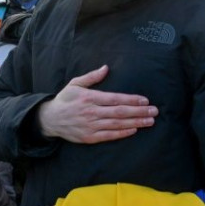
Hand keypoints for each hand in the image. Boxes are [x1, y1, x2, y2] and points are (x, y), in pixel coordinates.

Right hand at [38, 65, 157, 143]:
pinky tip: (134, 130)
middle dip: (139, 111)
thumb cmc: (65, 99)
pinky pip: (109, 136)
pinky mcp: (89, 137)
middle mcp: (91, 112)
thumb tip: (106, 68)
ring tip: (149, 121)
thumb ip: (92, 77)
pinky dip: (122, 133)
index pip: (115, 98)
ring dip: (135, 122)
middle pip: (120, 112)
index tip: (145, 100)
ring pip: (117, 124)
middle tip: (154, 111)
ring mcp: (90, 126)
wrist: (50, 119)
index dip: (131, 99)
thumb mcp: (75, 84)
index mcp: (89, 97)